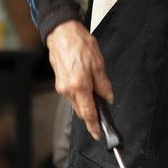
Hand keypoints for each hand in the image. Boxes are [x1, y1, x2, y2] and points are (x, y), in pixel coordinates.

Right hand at [46, 19, 113, 139]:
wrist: (61, 32)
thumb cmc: (79, 44)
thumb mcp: (98, 63)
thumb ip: (103, 84)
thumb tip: (108, 98)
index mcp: (79, 86)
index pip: (88, 113)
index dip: (94, 126)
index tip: (99, 134)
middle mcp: (68, 89)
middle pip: (82, 110)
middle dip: (92, 113)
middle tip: (103, 110)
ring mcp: (61, 87)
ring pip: (77, 103)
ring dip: (86, 102)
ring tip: (95, 90)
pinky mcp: (59, 82)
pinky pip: (72, 95)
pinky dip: (80, 95)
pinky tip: (86, 85)